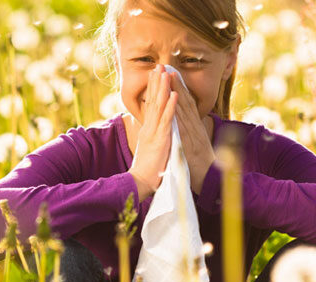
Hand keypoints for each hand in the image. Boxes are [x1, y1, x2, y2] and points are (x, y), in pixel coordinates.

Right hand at [128, 65, 178, 201]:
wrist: (141, 182)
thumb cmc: (147, 169)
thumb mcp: (150, 148)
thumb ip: (152, 137)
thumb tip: (152, 130)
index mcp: (148, 129)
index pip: (150, 104)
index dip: (153, 89)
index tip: (155, 74)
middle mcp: (149, 127)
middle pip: (153, 100)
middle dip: (156, 82)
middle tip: (158, 65)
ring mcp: (154, 132)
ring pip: (159, 106)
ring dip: (163, 88)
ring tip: (166, 73)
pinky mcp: (160, 139)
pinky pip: (167, 120)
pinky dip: (171, 106)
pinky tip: (174, 94)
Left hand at [168, 72, 215, 194]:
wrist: (210, 180)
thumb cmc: (200, 164)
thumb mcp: (195, 144)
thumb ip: (190, 132)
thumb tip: (185, 123)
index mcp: (194, 127)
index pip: (185, 103)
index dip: (178, 88)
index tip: (170, 73)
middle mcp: (195, 127)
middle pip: (184, 101)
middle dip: (176, 83)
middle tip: (167, 66)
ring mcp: (193, 134)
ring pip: (184, 110)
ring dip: (177, 92)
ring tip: (169, 76)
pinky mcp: (190, 144)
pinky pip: (183, 127)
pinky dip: (179, 114)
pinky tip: (174, 103)